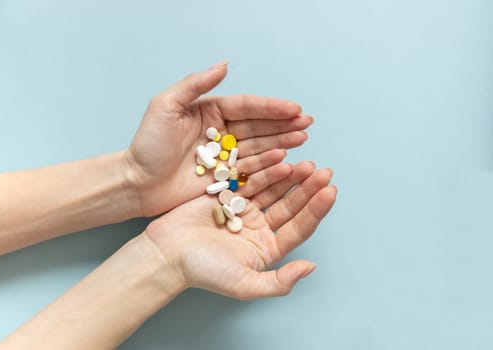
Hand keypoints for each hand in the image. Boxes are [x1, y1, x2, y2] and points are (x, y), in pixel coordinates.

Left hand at [126, 62, 312, 215]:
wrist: (137, 182)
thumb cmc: (148, 144)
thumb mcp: (166, 105)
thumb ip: (195, 85)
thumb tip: (224, 65)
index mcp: (210, 112)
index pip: (246, 107)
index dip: (270, 107)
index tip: (294, 108)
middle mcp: (221, 132)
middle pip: (257, 126)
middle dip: (283, 124)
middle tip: (306, 123)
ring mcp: (224, 156)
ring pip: (258, 147)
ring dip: (281, 142)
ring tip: (302, 139)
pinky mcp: (224, 177)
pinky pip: (250, 170)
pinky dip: (268, 166)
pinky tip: (286, 161)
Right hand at [141, 162, 335, 299]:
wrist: (167, 253)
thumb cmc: (203, 271)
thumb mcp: (244, 284)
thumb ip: (279, 282)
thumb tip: (310, 267)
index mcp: (268, 248)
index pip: (299, 227)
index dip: (316, 210)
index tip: (330, 192)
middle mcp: (259, 228)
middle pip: (290, 205)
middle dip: (307, 189)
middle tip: (323, 172)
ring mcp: (245, 209)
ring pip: (273, 189)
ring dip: (289, 177)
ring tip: (304, 163)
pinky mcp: (228, 194)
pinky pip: (251, 179)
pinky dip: (264, 169)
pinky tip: (278, 159)